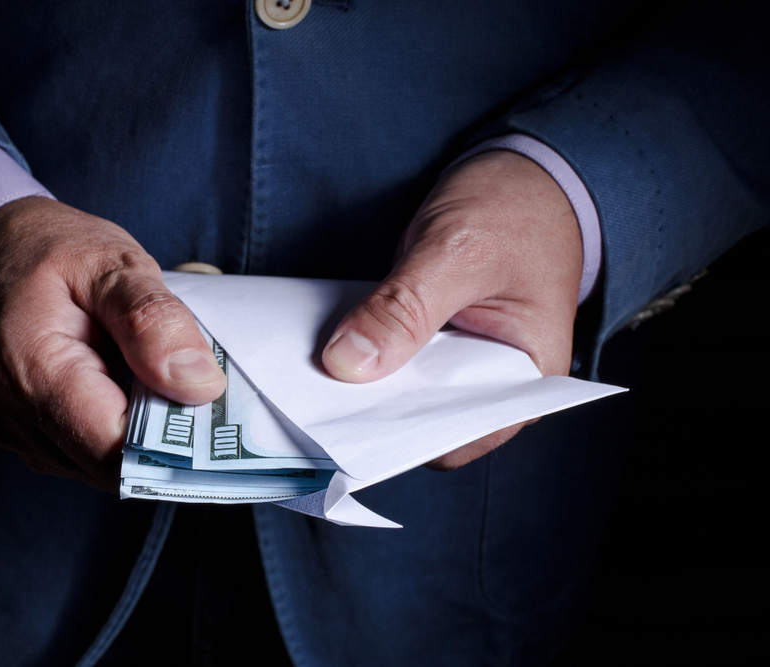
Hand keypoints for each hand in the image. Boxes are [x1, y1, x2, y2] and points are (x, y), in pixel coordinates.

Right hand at [0, 196, 225, 489]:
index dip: (175, 444)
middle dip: (166, 439)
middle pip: (113, 465)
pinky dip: (121, 428)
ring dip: (144, 435)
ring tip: (158, 378)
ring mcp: (17, 432)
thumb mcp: (110, 262)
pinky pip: (87, 453)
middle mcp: (15, 416)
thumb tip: (200, 384)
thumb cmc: (50, 251)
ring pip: (103, 466)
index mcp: (33, 370)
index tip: (216, 416)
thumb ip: (153, 320)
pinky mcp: (27, 437)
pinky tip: (130, 387)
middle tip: (200, 388)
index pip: (117, 449)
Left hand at [322, 151, 581, 469]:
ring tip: (317, 368)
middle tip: (319, 391)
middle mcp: (490, 383)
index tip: (346, 421)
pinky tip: (330, 341)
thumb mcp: (459, 252)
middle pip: (421, 419)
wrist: (522, 171)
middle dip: (373, 408)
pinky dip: (362, 348)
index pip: (456, 437)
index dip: (401, 435)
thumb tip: (347, 364)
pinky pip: (389, 354)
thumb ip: (406, 309)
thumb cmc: (516, 209)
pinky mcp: (428, 336)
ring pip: (399, 388)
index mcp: (525, 381)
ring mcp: (457, 360)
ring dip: (362, 378)